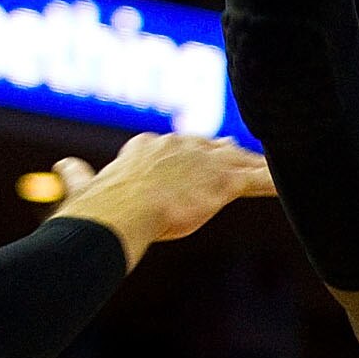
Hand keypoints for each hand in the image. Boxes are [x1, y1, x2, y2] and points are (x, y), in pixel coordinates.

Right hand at [53, 132, 272, 267]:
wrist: (119, 212)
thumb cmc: (98, 207)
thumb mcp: (83, 186)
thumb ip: (77, 175)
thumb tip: (63, 167)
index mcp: (148, 147)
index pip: (178, 147)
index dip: (191, 155)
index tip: (198, 158)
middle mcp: (180, 146)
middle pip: (214, 147)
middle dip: (230, 154)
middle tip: (245, 158)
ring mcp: (205, 162)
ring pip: (241, 161)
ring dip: (258, 167)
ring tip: (280, 169)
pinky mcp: (224, 182)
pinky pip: (260, 180)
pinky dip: (277, 182)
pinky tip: (294, 186)